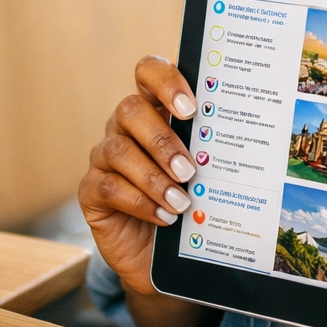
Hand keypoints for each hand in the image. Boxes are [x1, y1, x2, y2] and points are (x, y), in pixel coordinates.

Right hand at [77, 55, 199, 294]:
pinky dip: (140, 202)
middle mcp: (125, 128)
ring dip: (154, 177)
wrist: (167, 255)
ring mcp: (104, 157)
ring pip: (119, 150)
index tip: (191, 108)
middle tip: (189, 169)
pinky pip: (108, 186)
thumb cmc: (191, 203)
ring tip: (182, 201)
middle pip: (130, 109)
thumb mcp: (205, 172)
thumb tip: (235, 130)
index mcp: (155, 109)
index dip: (165, 80)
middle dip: (162, 139)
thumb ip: (210, 146)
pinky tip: (164, 216)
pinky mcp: (91, 191)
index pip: (148, 72)